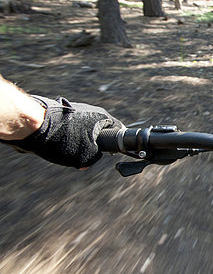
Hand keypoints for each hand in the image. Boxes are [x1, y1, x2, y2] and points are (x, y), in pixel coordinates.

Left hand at [1, 96, 122, 167]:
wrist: (34, 124)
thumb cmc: (62, 138)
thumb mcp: (85, 156)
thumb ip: (92, 160)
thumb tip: (88, 162)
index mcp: (102, 117)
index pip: (117, 129)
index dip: (115, 143)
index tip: (111, 152)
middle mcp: (91, 111)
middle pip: (99, 131)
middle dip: (94, 144)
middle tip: (87, 155)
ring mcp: (76, 110)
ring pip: (83, 130)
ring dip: (78, 141)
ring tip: (68, 150)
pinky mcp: (62, 114)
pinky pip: (70, 129)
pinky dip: (66, 137)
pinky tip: (58, 144)